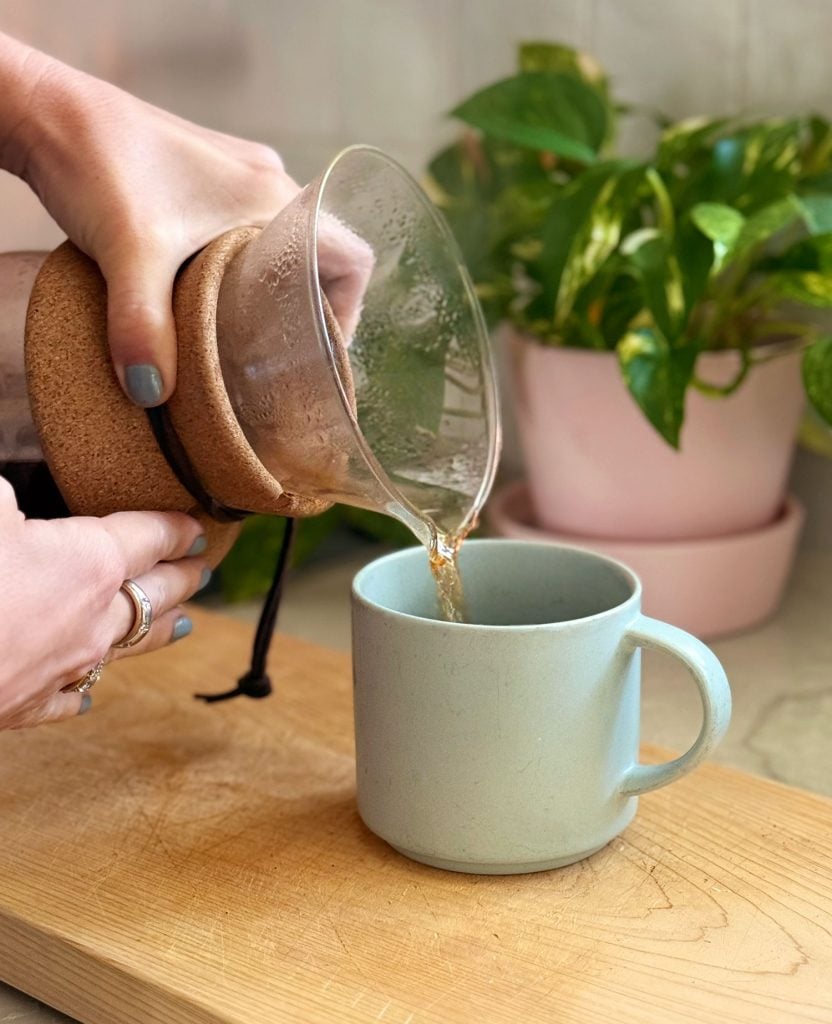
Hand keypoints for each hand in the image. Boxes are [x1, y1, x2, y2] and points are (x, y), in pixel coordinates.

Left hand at [0, 34, 372, 403]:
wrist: (46, 109)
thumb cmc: (97, 161)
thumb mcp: (129, 254)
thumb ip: (144, 328)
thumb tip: (151, 392)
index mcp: (271, 198)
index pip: (351, 256)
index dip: (350, 310)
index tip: (322, 352)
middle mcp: (264, 181)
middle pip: (318, 255)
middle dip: (307, 310)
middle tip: (281, 357)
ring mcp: (233, 174)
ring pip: (281, 243)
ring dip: (274, 288)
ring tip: (246, 336)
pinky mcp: (201, 176)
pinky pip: (247, 228)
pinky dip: (243, 267)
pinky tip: (207, 297)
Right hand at [0, 478, 208, 729]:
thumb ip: (8, 496)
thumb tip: (10, 497)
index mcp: (91, 560)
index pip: (152, 536)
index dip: (177, 528)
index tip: (197, 526)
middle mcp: (94, 616)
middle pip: (158, 592)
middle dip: (184, 577)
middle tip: (204, 570)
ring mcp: (66, 665)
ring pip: (131, 645)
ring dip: (161, 628)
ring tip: (186, 621)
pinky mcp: (29, 704)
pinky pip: (70, 697)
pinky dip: (84, 692)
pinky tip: (89, 696)